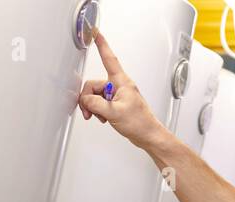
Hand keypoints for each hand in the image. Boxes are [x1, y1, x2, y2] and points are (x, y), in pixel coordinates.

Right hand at [78, 30, 169, 152]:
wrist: (149, 136)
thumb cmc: (140, 123)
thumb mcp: (113, 112)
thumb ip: (95, 103)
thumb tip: (85, 100)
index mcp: (121, 82)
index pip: (109, 58)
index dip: (101, 44)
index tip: (95, 32)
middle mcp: (119, 86)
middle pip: (94, 84)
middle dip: (88, 98)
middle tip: (89, 112)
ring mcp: (118, 95)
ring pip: (96, 95)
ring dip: (93, 107)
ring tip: (100, 117)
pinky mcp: (117, 104)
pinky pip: (101, 102)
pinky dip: (98, 110)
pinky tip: (104, 118)